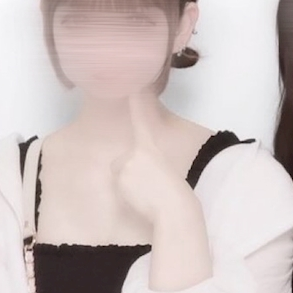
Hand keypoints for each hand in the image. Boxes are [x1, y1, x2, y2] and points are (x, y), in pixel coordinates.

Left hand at [111, 94, 194, 223]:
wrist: (174, 208)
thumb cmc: (174, 195)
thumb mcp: (163, 171)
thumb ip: (147, 164)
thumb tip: (130, 169)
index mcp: (152, 147)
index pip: (141, 118)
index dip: (137, 100)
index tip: (133, 84)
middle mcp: (138, 149)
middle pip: (123, 160)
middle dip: (130, 173)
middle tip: (148, 184)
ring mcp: (128, 160)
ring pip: (120, 173)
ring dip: (128, 183)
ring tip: (146, 191)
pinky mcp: (121, 172)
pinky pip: (118, 183)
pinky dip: (126, 191)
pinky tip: (139, 196)